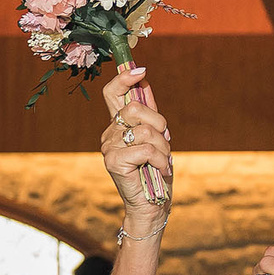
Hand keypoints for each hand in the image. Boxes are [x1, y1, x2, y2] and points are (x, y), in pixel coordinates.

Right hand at [98, 67, 172, 211]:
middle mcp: (109, 133)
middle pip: (134, 107)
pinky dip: (160, 160)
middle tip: (164, 142)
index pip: (112, 93)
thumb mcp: (156, 138)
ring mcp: (109, 147)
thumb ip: (149, 113)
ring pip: (145, 130)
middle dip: (159, 123)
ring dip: (163, 147)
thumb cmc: (155, 172)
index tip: (139, 70)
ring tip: (162, 162)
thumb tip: (144, 81)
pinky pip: (146, 149)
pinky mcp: (114, 161)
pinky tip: (160, 170)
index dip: (124, 78)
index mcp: (118, 125)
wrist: (152, 205)